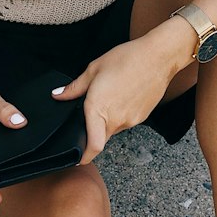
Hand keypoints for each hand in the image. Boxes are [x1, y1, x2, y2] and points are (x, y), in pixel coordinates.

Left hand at [52, 37, 176, 163]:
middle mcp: (115, 119)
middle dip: (93, 132)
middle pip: (101, 138)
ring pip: (113, 129)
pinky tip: (123, 96)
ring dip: (108, 120)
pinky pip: (126, 122)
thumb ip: (75, 87)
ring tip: (111, 97)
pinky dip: (121, 115)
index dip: (84, 157)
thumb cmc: (127, 59)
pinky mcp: (142, 117)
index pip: (93, 146)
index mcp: (98, 109)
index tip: (78, 159)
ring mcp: (131, 120)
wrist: (158, 57)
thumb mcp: (94, 69)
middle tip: (91, 113)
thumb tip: (58, 95)